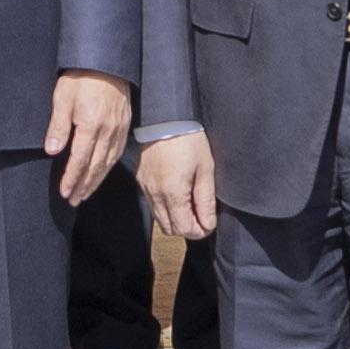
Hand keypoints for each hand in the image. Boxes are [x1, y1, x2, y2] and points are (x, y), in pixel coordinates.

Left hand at [46, 72, 136, 206]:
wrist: (108, 61)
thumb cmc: (82, 77)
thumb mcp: (63, 97)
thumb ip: (58, 126)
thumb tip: (52, 151)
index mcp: (91, 125)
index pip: (80, 160)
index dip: (72, 178)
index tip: (65, 192)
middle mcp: (107, 131)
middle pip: (96, 166)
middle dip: (84, 185)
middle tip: (74, 200)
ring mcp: (118, 129)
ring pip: (108, 162)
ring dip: (96, 181)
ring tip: (85, 193)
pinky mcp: (124, 125)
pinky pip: (117, 153)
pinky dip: (108, 167)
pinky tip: (102, 173)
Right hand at [139, 126, 219, 243]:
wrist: (166, 117)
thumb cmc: (188, 138)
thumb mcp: (206, 170)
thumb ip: (206, 201)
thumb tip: (208, 224)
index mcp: (172, 192)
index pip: (184, 229)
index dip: (199, 231)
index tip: (208, 224)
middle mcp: (155, 193)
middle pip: (170, 229)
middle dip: (187, 227)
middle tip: (200, 214)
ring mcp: (146, 187)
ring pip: (159, 219)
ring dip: (175, 218)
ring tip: (190, 202)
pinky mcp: (141, 180)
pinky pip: (152, 204)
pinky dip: (165, 206)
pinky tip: (177, 193)